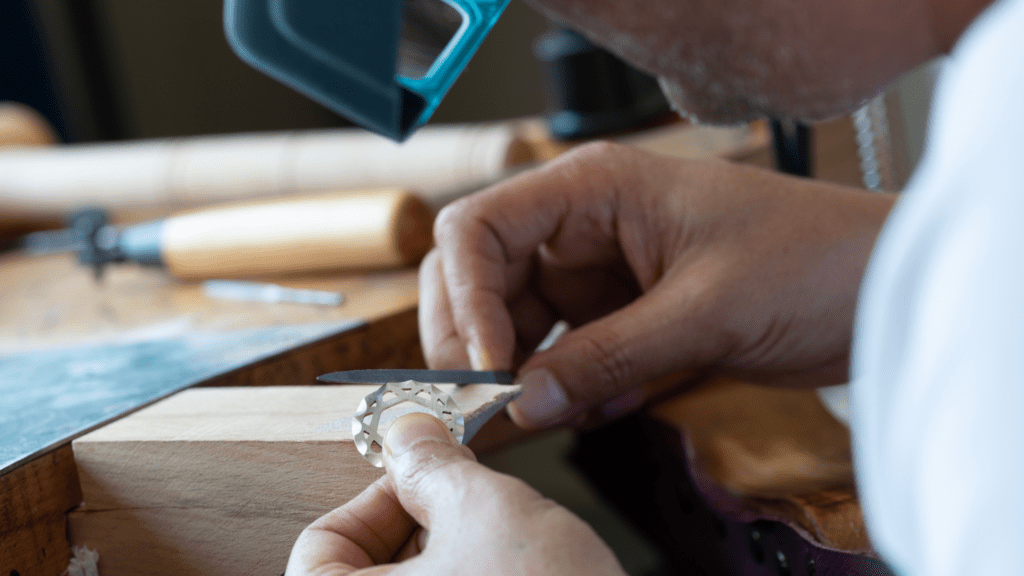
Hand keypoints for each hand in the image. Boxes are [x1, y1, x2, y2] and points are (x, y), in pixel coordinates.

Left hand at [285, 412, 625, 575]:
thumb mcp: (485, 508)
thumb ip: (432, 465)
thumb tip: (408, 435)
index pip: (320, 547)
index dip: (373, 499)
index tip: (419, 477)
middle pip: (366, 574)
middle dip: (417, 525)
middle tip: (465, 497)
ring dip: (446, 559)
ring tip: (501, 540)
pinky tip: (515, 572)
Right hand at [420, 142, 894, 427]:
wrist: (882, 292)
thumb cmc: (813, 259)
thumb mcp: (705, 310)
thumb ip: (607, 357)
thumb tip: (523, 400)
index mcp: (594, 189)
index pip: (479, 230)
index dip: (466, 298)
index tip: (487, 364)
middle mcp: (586, 228)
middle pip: (486, 282)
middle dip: (483, 344)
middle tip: (496, 404)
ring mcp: (605, 275)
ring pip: (524, 328)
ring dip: (530, 377)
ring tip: (556, 415)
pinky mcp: (628, 318)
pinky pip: (571, 357)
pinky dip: (574, 390)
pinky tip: (605, 408)